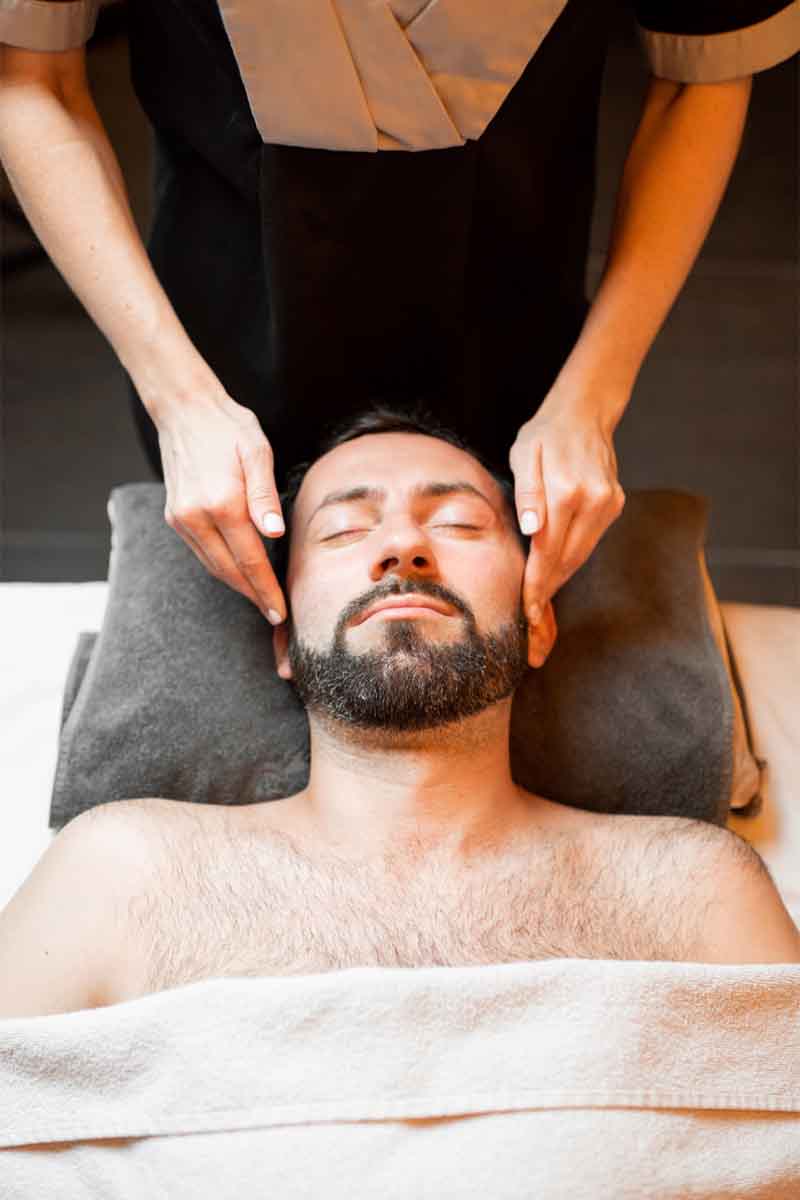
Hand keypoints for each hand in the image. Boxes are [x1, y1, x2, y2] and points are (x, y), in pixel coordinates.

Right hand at [155, 386, 287, 623]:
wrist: (184, 409)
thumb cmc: (228, 426)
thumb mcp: (257, 452)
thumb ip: (265, 495)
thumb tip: (274, 534)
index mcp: (222, 503)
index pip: (250, 560)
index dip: (266, 589)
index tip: (280, 611)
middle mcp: (195, 516)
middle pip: (229, 571)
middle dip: (253, 595)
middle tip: (275, 615)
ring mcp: (181, 518)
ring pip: (213, 565)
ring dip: (237, 584)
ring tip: (261, 598)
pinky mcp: (174, 516)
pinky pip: (201, 552)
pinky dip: (221, 566)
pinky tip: (239, 570)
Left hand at [509, 394, 625, 620]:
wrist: (584, 413)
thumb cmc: (545, 434)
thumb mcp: (525, 455)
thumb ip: (527, 493)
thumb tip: (531, 530)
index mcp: (567, 491)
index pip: (548, 551)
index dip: (537, 583)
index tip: (527, 609)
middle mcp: (593, 501)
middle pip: (568, 558)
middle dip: (548, 588)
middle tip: (532, 614)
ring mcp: (609, 503)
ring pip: (582, 553)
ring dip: (561, 576)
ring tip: (541, 597)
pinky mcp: (615, 503)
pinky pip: (591, 539)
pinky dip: (573, 556)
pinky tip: (557, 567)